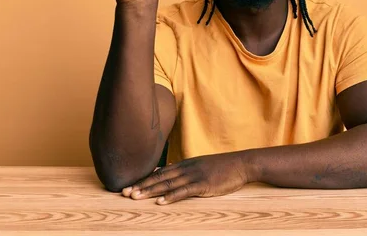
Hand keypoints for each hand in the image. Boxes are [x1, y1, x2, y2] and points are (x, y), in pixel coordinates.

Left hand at [121, 152, 250, 204]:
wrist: (242, 163)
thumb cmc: (223, 167)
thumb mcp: (200, 165)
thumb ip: (183, 170)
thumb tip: (164, 172)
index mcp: (185, 164)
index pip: (160, 173)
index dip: (144, 180)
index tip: (128, 186)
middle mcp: (187, 168)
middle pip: (160, 178)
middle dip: (142, 186)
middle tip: (125, 193)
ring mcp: (195, 176)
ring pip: (168, 184)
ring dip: (151, 191)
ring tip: (136, 197)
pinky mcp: (204, 184)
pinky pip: (185, 191)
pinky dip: (171, 197)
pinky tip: (160, 202)